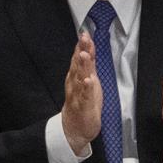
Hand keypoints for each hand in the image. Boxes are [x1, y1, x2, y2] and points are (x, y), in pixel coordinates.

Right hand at [61, 32, 102, 154]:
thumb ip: (87, 65)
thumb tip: (87, 48)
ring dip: (82, 66)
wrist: (74, 129)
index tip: (85, 33)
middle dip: (81, 51)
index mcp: (77, 77)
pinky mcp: (83, 106)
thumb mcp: (87, 80)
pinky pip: (85, 96)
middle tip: (84, 38)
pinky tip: (88, 81)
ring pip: (80, 78)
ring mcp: (78, 94)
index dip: (83, 46)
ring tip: (85, 55)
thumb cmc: (82, 102)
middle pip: (78, 64)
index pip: (80, 58)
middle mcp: (75, 83)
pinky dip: (86, 88)